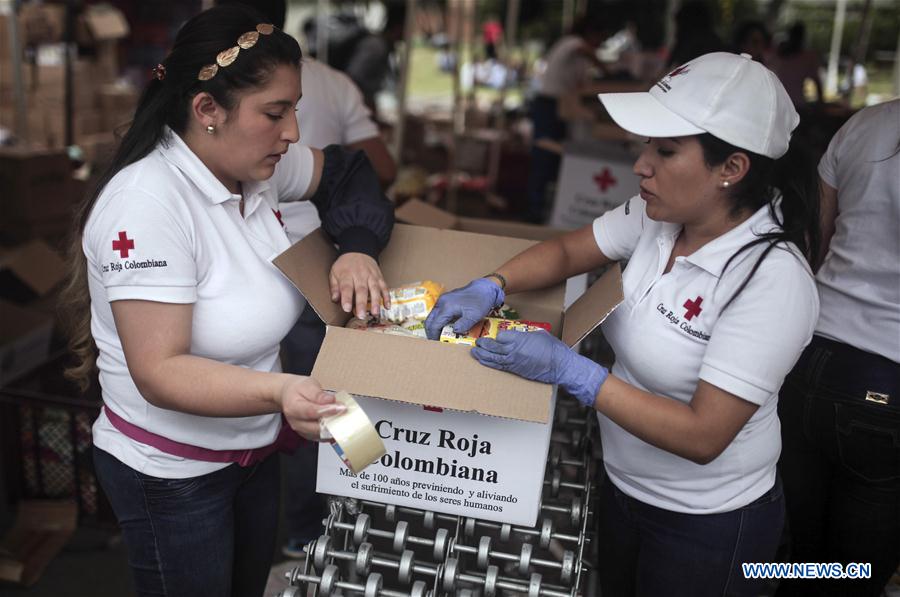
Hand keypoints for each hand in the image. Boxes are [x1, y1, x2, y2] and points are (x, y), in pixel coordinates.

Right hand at [279, 376, 345, 440]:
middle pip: (317, 427)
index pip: (311, 412)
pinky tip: (340, 425)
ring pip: (321, 434)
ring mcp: (302, 431)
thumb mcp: (308, 385)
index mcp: (293, 407)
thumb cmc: (298, 389)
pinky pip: (322, 437)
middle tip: (347, 415)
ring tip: (346, 419)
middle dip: (334, 421)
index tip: (341, 408)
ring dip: (335, 428)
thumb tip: (330, 400)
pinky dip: (332, 432)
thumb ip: (318, 394)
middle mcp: (296, 422)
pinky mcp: (308, 435)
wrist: (288, 396)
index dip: (328, 411)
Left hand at [330, 252, 390, 318]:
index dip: (347, 298)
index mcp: (347, 275)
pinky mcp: (379, 277)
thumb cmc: (345, 265)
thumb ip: (334, 286)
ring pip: (374, 289)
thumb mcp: (334, 272)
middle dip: (362, 303)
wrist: (358, 249)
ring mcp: (371, 276)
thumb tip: (335, 299)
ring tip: (375, 313)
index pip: (346, 287)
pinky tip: (387, 306)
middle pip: (361, 290)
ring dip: (376, 302)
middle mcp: (360, 275)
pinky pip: (384, 287)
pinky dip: (386, 297)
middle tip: (361, 315)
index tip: (347, 308)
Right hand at [424, 278, 504, 339]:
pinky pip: (438, 312)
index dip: (434, 336)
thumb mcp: (474, 315)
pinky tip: (445, 327)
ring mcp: (443, 300)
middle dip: (431, 332)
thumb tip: (454, 331)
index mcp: (447, 307)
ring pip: (432, 316)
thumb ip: (463, 325)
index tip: (437, 344)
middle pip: (429, 320)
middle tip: (436, 341)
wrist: (484, 288)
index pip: (434, 325)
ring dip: (434, 326)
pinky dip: (438, 321)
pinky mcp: (446, 300)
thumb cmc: (481, 301)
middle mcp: (442, 302)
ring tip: (440, 335)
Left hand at [471, 330, 607, 406]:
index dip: (497, 336)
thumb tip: (518, 334)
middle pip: (493, 347)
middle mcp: (514, 350)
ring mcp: (513, 361)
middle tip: (477, 342)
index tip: (496, 335)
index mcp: (520, 339)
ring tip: (474, 352)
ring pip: (493, 358)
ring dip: (482, 355)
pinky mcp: (515, 370)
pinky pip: (499, 366)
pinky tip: (483, 361)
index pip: (501, 336)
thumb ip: (526, 334)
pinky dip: (489, 363)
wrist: (560, 365)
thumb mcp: (539, 334)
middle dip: (483, 344)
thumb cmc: (553, 349)